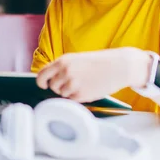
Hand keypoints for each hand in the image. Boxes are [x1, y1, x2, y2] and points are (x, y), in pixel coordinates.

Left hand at [36, 47, 150, 102]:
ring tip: (84, 83)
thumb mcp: (77, 59)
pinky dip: (78, 96)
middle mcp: (65, 72)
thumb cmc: (99, 62)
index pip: (42, 75)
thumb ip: (63, 68)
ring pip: (62, 94)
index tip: (43, 85)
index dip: (41, 82)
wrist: (118, 66)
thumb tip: (50, 82)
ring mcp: (73, 84)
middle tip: (72, 83)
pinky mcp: (81, 95)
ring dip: (70, 92)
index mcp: (63, 61)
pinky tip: (89, 88)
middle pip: (52, 87)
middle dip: (59, 87)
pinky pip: (73, 100)